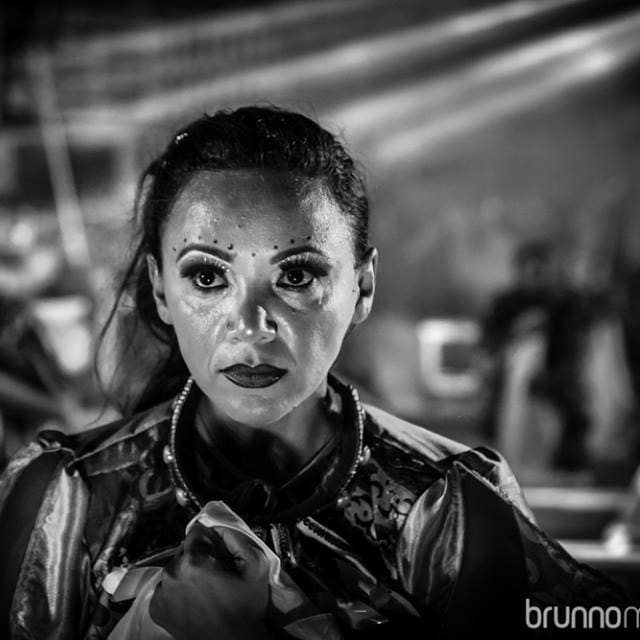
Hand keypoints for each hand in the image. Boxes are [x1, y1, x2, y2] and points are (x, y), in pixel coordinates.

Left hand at [148, 520, 275, 639]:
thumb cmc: (245, 610)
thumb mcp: (255, 565)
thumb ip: (238, 537)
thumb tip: (220, 526)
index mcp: (193, 561)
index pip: (197, 531)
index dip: (211, 540)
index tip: (220, 554)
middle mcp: (171, 574)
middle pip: (186, 549)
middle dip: (200, 557)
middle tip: (217, 575)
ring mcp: (161, 592)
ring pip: (176, 567)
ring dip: (188, 573)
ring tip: (206, 590)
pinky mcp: (156, 607)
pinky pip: (167, 586)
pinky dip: (179, 589)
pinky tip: (195, 599)